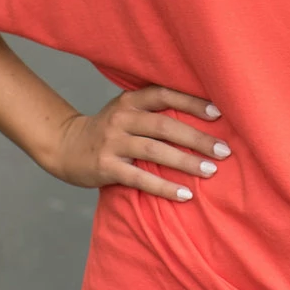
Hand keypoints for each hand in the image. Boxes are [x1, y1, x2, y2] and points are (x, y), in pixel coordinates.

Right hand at [51, 84, 229, 200]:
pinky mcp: (105, 167)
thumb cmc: (109, 130)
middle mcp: (122, 118)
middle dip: (197, 138)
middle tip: (224, 150)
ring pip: (155, 151)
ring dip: (186, 162)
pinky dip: (164, 187)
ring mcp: (112, 142)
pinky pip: (139, 178)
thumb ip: (154, 109)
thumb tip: (203, 114)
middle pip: (165, 126)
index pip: (165, 94)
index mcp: (130, 100)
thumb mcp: (127, 111)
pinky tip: (185, 194)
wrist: (66, 147)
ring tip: (210, 171)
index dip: (192, 102)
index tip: (219, 113)